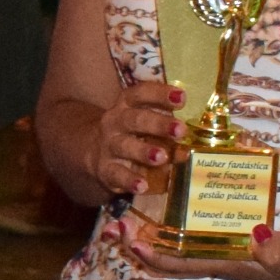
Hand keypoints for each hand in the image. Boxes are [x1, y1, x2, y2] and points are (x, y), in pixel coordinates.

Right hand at [82, 78, 187, 195]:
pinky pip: (116, 174)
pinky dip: (129, 180)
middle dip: (158, 124)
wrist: (93, 151)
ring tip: (162, 157)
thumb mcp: (144, 125)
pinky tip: (142, 185)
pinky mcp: (104, 169)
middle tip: (181, 130)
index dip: (160, 94)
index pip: (141, 94)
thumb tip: (187, 149)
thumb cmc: (130, 134)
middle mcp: (115, 122)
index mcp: (126, 105)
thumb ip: (165, 132)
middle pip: (134, 119)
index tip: (182, 97)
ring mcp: (108, 146)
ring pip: (124, 146)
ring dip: (143, 151)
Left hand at [117, 215, 279, 279]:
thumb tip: (256, 239)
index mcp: (234, 267)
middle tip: (118, 224)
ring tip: (140, 211)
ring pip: (189, 244)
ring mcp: (236, 252)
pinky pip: (210, 232)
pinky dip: (192, 221)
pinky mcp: (246, 241)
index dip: (156, 258)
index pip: (186, 266)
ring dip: (164, 232)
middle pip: (177, 256)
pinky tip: (185, 204)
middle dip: (148, 244)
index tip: (131, 242)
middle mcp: (228, 261)